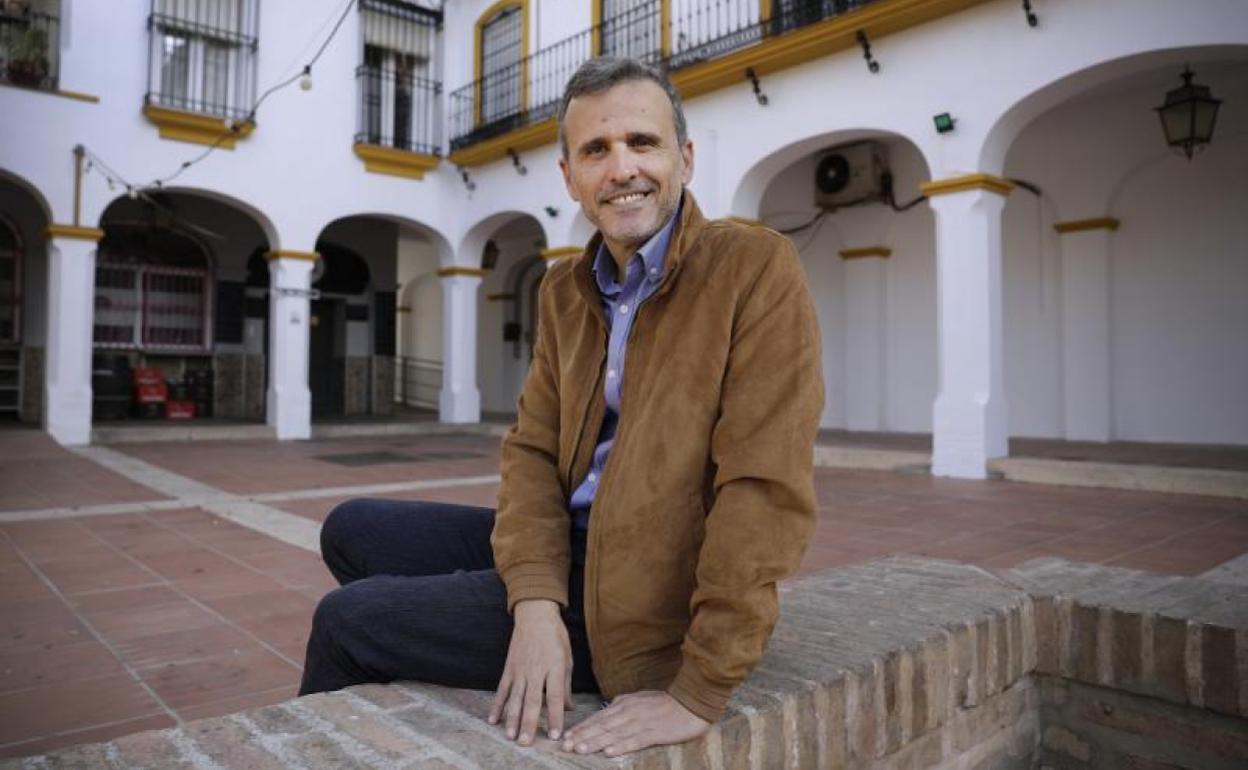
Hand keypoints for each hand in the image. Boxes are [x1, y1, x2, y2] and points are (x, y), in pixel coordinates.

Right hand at [488, 599, 572, 744]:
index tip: (554, 734)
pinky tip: (493, 719)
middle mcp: (536, 670)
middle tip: (526, 742)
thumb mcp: (567, 658)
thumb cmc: (555, 637)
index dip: (555, 716)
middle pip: (532, 701)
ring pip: (515, 698)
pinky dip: (497, 705)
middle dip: (529, 723)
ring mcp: (520, 669)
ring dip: (512, 718)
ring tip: (511, 736)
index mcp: (555, 667)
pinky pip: (502, 689)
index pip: (555, 696)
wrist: (535, 615)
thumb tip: (568, 708)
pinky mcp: (509, 668)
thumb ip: (566, 685)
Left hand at [561, 691, 709, 756]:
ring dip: (596, 742)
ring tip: (581, 749)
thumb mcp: (639, 699)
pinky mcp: (654, 733)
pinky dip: (621, 746)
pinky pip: (635, 741)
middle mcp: (629, 713)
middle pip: (602, 726)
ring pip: (614, 734)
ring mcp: (641, 723)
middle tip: (566, 746)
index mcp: (624, 704)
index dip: (581, 728)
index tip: (566, 737)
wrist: (690, 702)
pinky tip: (609, 752)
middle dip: (582, 736)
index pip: (598, 717)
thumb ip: (622, 704)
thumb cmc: (664, 702)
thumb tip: (607, 709)